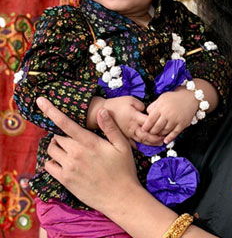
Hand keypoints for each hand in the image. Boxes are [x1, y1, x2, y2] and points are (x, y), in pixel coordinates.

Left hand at [36, 96, 138, 212]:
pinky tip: (64, 161)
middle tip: (74, 137)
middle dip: (63, 134)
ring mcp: (68, 168)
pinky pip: (49, 166)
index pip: (65, 123)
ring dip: (57, 146)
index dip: (51, 110)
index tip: (40, 101)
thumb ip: (110, 127)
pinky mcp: (65, 180)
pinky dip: (52, 160)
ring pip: (51, 150)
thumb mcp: (122, 145)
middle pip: (57, 136)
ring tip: (69, 148)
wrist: (120, 197)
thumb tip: (101, 110)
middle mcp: (75, 154)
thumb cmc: (124, 169)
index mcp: (89, 142)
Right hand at [89, 96, 163, 145]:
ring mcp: (128, 133)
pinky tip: (145, 147)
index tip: (165, 126)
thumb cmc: (117, 104)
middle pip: (146, 135)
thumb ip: (141, 105)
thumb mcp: (130, 99)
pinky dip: (140, 145)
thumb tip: (148, 110)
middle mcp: (132, 127)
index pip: (149, 123)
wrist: (103, 111)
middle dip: (156, 138)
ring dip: (151, 142)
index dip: (157, 126)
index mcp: (134, 117)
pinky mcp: (124, 136)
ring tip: (160, 143)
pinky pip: (133, 143)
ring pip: (141, 140)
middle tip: (165, 139)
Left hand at [141, 88, 198, 143]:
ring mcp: (175, 120)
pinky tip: (165, 140)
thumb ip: (153, 106)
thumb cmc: (174, 98)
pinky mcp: (182, 124)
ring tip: (157, 135)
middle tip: (150, 133)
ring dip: (160, 135)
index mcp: (161, 107)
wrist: (190, 97)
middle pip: (156, 127)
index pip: (150, 120)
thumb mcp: (161, 98)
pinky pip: (174, 133)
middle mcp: (167, 114)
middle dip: (152, 132)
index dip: (146, 126)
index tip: (144, 129)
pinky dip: (169, 138)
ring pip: (164, 131)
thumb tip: (147, 114)